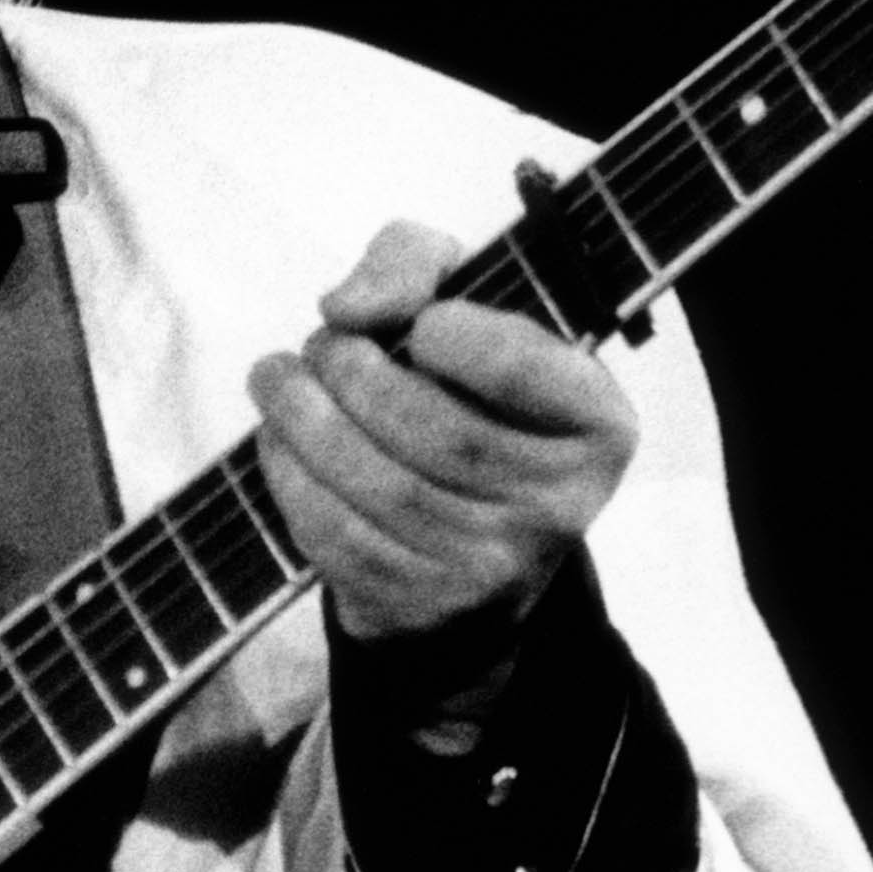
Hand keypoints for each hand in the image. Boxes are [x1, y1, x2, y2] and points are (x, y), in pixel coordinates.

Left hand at [250, 220, 638, 640]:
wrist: (458, 541)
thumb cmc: (461, 396)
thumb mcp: (461, 305)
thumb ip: (413, 263)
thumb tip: (348, 306)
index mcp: (596, 423)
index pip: (528, 374)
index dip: (462, 340)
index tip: (422, 324)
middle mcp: (560, 505)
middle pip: (441, 433)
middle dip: (354, 374)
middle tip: (318, 347)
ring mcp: (493, 568)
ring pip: (382, 487)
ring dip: (305, 422)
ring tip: (276, 379)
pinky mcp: (425, 607)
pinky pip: (342, 539)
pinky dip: (292, 480)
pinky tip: (280, 443)